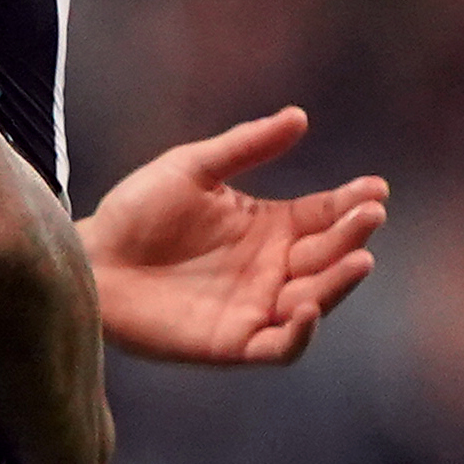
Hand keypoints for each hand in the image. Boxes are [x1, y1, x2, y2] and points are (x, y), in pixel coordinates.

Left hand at [82, 107, 386, 366]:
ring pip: (316, 300)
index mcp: (270, 227)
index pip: (325, 215)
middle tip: (369, 215)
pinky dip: (301, 333)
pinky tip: (306, 307)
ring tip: (358, 259)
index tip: (375, 188)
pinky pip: (282, 347)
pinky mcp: (234, 342)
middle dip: (352, 236)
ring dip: (339, 282)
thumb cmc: (136, 212)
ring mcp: (257, 306)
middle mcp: (273, 268)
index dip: (352, 203)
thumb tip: (299, 116)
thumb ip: (245, 146)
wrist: (89, 259)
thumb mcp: (191, 169)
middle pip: (328, 255)